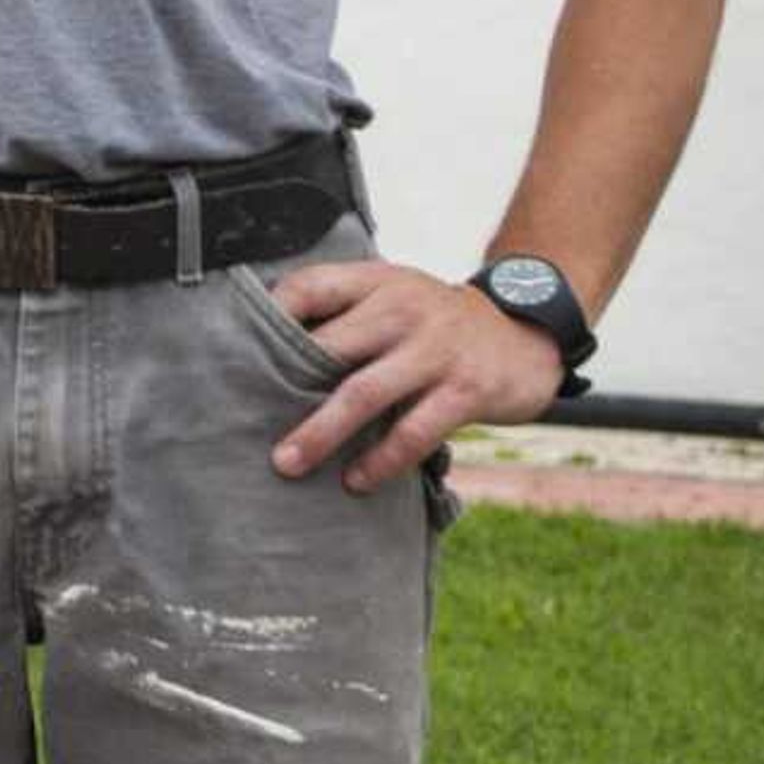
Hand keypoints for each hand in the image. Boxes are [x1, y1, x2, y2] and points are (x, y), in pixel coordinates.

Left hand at [263, 260, 566, 494]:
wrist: (528, 333)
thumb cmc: (439, 324)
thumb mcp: (397, 297)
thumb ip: (348, 314)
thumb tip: (272, 352)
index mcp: (379, 282)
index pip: (311, 287)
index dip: (271, 315)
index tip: (234, 352)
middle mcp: (403, 309)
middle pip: (327, 347)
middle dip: (282, 387)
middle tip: (242, 423)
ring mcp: (435, 349)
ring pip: (363, 394)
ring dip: (321, 433)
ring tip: (288, 464)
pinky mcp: (465, 389)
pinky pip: (414, 430)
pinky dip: (382, 459)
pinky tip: (357, 480)